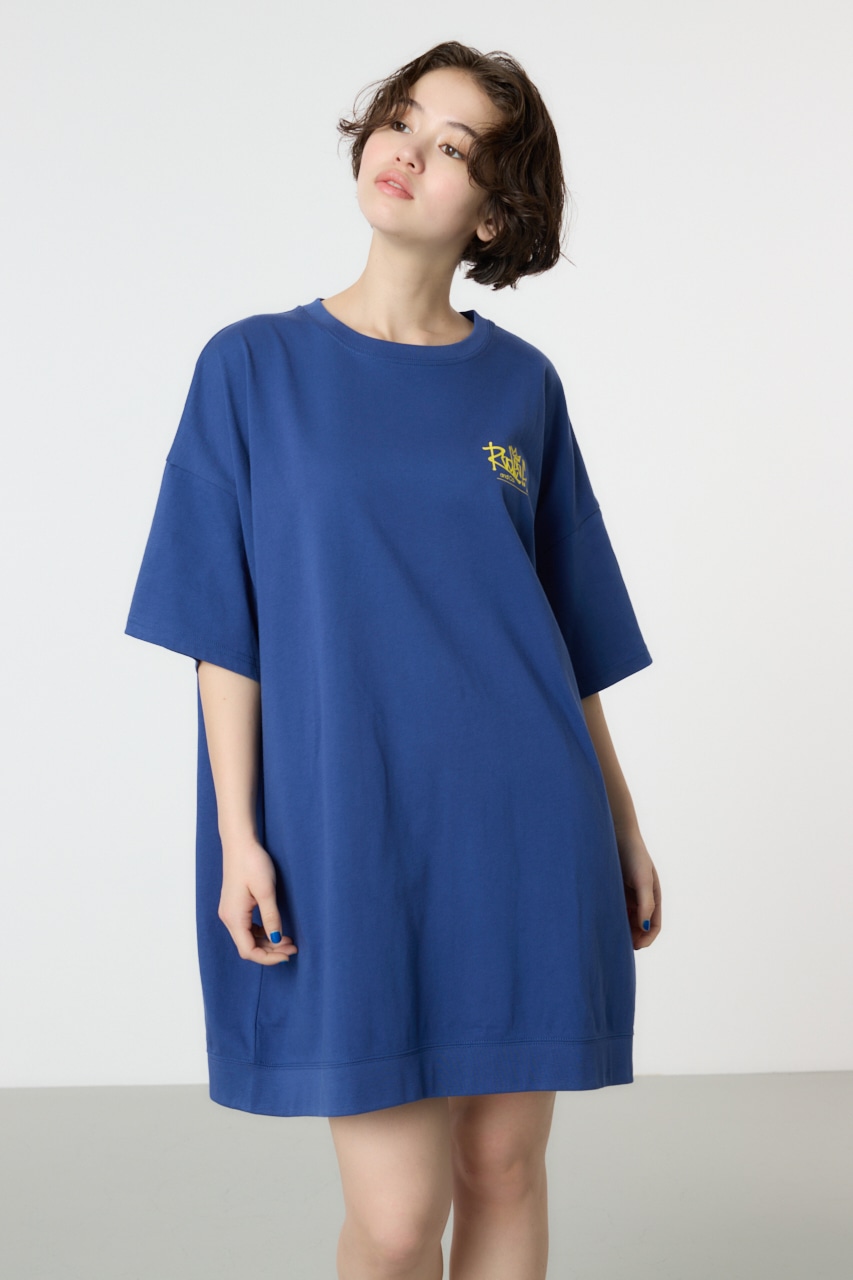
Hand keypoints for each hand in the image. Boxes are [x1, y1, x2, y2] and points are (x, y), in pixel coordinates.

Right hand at [218, 835, 298, 964]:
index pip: (248, 951)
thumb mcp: (266, 891)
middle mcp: (228, 918)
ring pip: (247, 938)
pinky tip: (275, 929)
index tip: (288, 954)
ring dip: (267, 942)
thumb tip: (277, 940)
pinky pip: (247, 927)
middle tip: (293, 947)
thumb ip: (271, 918)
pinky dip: (261, 933)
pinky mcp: (235, 905)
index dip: (268, 958)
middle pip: (248, 947)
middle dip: (271, 951)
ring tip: (288, 940)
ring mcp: (230, 912)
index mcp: (234, 917)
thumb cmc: (252, 863)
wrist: (240, 843)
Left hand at [614, 827, 660, 949]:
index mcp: (652, 897)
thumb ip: (646, 903)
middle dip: (631, 937)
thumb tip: (644, 927)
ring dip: (619, 928)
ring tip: (608, 935)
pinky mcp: (611, 890)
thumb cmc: (634, 855)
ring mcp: (625, 895)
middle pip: (638, 926)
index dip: (647, 938)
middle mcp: (640, 898)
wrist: (615, 834)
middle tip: (618, 945)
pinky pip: (611, 909)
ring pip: (624, 919)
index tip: (635, 946)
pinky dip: (608, 918)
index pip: (654, 925)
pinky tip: (600, 921)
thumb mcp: (643, 880)